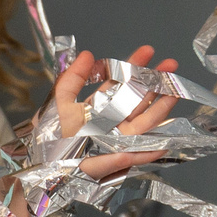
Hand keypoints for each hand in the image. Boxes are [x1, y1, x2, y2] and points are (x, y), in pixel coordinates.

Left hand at [50, 44, 181, 181]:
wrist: (41, 165)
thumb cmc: (48, 137)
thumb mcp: (58, 102)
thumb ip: (73, 78)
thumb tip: (87, 54)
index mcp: (98, 105)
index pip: (121, 82)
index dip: (134, 65)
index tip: (148, 51)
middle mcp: (111, 121)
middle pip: (138, 99)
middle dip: (155, 81)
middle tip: (171, 65)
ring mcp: (117, 139)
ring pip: (145, 122)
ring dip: (161, 107)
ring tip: (175, 90)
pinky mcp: (118, 160)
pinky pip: (139, 154)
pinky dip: (151, 151)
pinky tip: (166, 143)